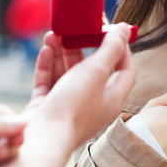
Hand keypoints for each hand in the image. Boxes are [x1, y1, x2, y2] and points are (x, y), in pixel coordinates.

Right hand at [0, 23, 135, 166]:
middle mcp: (92, 103)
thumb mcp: (97, 70)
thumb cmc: (73, 108)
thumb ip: (111, 48)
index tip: (112, 33)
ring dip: (61, 52)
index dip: (121, 50)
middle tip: (76, 30)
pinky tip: (46, 49)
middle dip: (82, 47)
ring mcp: (69, 106)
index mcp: (112, 98)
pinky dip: (47, 65)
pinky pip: (49, 82)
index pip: (124, 71)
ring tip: (54, 34)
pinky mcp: (48, 107)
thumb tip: (124, 29)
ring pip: (67, 73)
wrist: (42, 137)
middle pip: (92, 70)